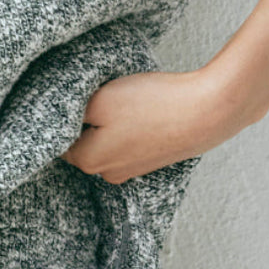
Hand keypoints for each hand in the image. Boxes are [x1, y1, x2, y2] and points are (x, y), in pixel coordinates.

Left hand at [60, 64, 266, 183]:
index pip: (59, 139)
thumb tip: (59, 117)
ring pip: (107, 140)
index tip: (80, 97)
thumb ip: (71, 112)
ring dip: (111, 123)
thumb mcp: (100, 98)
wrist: (209, 112)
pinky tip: (144, 110)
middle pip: (83, 142)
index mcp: (89, 161)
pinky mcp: (154, 159)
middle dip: (87, 120)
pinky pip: (130, 141)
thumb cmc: (152, 104)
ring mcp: (133, 169)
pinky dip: (132, 126)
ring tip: (127, 102)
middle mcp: (109, 173)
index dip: (66, 115)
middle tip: (103, 95)